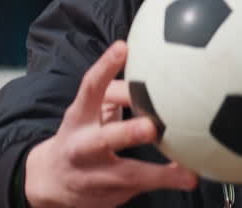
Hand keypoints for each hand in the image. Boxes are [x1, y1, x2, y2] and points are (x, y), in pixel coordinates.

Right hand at [24, 41, 198, 207]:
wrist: (51, 182)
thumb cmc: (81, 136)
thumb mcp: (88, 112)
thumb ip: (115, 94)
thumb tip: (152, 70)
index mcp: (79, 117)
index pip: (90, 88)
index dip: (105, 67)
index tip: (123, 49)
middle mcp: (83, 146)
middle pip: (104, 139)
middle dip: (127, 133)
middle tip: (150, 127)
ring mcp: (97, 174)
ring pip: (129, 174)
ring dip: (159, 172)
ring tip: (185, 170)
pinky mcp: (111, 193)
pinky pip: (143, 187)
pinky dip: (168, 181)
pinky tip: (190, 176)